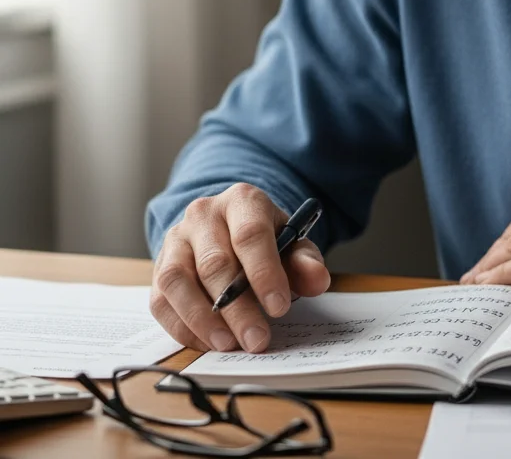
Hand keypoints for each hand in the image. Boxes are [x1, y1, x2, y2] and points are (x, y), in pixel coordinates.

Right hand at [150, 183, 330, 353]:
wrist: (229, 228)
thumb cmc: (264, 239)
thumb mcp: (291, 243)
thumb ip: (305, 262)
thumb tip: (317, 280)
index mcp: (242, 200)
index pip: (250, 234)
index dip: (264, 273)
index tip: (279, 307)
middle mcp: (203, 214)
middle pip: (215, 263)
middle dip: (237, 308)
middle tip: (257, 340)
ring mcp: (176, 239)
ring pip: (178, 281)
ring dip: (203, 320)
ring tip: (229, 344)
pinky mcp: (159, 266)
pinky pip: (161, 301)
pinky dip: (182, 327)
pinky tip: (207, 342)